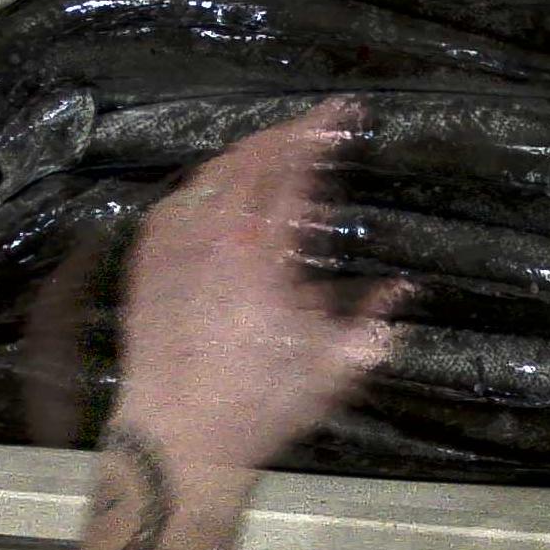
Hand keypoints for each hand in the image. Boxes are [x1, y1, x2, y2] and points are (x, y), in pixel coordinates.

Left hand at [113, 99, 403, 488]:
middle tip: (314, 129)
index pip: (296, 167)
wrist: (177, 438)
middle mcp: (216, 234)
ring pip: (212, 174)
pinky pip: (177, 201)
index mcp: (265, 250)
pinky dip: (207, 184)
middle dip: (288, 134)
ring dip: (248, 155)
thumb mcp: (332, 369)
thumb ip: (371, 322)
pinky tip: (220, 192)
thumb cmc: (259, 405)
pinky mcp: (147, 262)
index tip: (342, 112)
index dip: (321, 131)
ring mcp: (174, 244)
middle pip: (253, 157)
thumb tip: (401, 289)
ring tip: (275, 156)